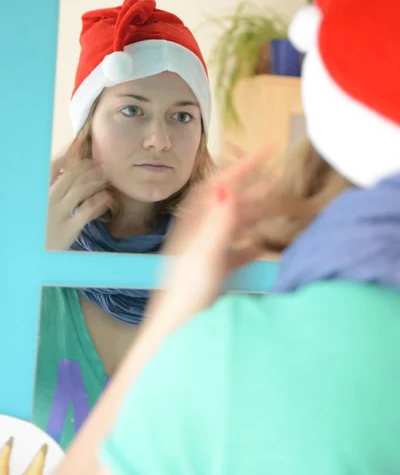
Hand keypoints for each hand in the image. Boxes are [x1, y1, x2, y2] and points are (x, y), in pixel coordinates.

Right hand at [46, 151, 110, 250]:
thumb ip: (50, 194)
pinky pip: (87, 211)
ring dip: (95, 181)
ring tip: (106, 177)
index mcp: (39, 194)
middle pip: (70, 177)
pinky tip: (108, 198)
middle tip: (100, 164)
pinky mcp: (69, 229)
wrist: (31, 257)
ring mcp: (57, 215)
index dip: (66, 156)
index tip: (78, 146)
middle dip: (87, 168)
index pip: (52, 169)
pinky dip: (99, 202)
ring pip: (80, 191)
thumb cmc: (37, 232)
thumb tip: (64, 178)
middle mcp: (47, 201)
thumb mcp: (39, 210)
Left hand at [144, 146, 276, 332]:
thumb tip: (228, 189)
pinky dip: (250, 245)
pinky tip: (264, 246)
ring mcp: (206, 255)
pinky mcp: (213, 276)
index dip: (242, 166)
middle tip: (278, 180)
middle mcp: (198, 236)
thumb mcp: (203, 257)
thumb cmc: (185, 297)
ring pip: (234, 227)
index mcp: (193, 226)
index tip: (266, 151)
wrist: (174, 335)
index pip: (219, 186)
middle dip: (253, 189)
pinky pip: (235, 253)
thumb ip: (217, 224)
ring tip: (277, 206)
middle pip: (228, 205)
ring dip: (254, 214)